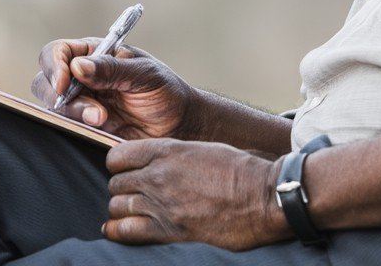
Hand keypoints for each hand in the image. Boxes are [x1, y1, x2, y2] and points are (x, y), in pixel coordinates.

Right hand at [31, 39, 200, 139]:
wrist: (180, 125)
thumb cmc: (166, 92)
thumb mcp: (144, 74)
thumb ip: (112, 69)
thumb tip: (78, 66)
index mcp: (94, 54)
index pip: (57, 53)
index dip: (54, 66)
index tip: (64, 82)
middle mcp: (82, 78)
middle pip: (45, 82)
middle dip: (63, 97)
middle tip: (94, 110)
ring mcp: (82, 103)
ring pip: (54, 107)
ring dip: (75, 114)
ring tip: (104, 119)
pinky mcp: (85, 127)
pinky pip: (66, 127)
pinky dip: (78, 129)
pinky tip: (101, 129)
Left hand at [102, 138, 289, 249]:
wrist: (264, 197)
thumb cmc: (241, 171)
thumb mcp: (204, 149)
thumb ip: (175, 155)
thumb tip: (158, 163)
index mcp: (168, 151)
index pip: (118, 156)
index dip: (120, 164)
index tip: (127, 170)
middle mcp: (159, 176)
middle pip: (116, 182)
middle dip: (121, 188)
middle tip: (132, 193)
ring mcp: (161, 204)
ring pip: (117, 206)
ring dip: (122, 208)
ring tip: (131, 211)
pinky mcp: (169, 230)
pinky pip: (126, 231)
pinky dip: (117, 231)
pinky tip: (116, 229)